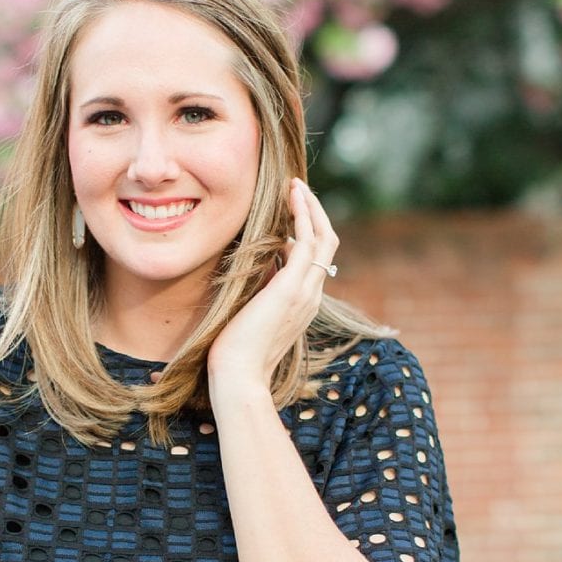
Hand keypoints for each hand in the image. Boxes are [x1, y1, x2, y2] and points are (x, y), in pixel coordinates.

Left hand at [208, 178, 339, 391]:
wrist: (238, 375)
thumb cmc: (235, 352)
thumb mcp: (251, 314)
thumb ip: (261, 291)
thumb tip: (260, 267)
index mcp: (303, 303)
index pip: (314, 260)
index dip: (306, 233)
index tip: (290, 214)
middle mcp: (312, 295)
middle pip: (326, 244)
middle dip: (313, 215)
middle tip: (298, 190)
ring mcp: (306, 291)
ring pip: (323, 238)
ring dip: (310, 208)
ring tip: (295, 186)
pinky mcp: (293, 287)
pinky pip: (307, 241)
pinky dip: (303, 215)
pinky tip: (293, 196)